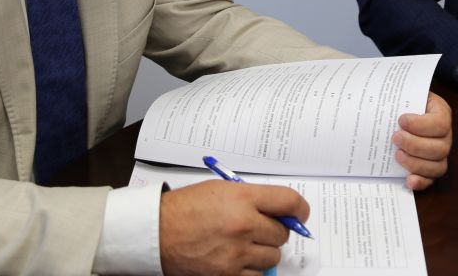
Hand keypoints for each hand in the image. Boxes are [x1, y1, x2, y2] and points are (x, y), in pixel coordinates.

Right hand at [159, 180, 306, 275]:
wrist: (157, 232)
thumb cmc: (185, 208)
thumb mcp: (220, 190)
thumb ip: (252, 198)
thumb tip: (279, 210)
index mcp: (243, 199)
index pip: (289, 202)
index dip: (300, 209)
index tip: (299, 214)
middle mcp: (244, 225)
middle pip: (282, 233)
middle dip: (274, 231)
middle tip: (259, 229)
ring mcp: (237, 253)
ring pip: (272, 257)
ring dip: (263, 252)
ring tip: (244, 245)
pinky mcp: (228, 275)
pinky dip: (251, 270)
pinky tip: (238, 260)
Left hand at [392, 91, 451, 189]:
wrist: (403, 109)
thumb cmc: (404, 100)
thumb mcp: (406, 91)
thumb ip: (400, 95)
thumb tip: (381, 101)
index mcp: (441, 113)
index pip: (440, 124)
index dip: (421, 125)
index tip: (401, 120)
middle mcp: (445, 136)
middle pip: (440, 148)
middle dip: (415, 145)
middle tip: (395, 138)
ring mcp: (440, 154)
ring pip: (438, 166)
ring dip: (416, 163)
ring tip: (397, 155)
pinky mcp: (431, 168)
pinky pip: (432, 180)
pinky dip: (421, 182)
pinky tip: (408, 180)